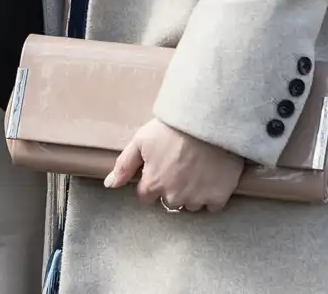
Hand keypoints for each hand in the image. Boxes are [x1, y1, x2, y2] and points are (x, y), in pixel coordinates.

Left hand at [103, 118, 245, 212]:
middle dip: (172, 188)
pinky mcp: (218, 197)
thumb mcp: (141, 140)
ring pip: (190, 205)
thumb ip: (124, 165)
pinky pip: (212, 206)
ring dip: (192, 193)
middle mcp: (173, 197)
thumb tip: (110, 185)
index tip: (160, 169)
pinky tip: (212, 177)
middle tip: (180, 166)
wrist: (207, 121)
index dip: (152, 183)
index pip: (146, 197)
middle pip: (169, 202)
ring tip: (197, 169)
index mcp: (153, 184)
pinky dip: (212, 195)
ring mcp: (196, 199)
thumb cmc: (172, 128)